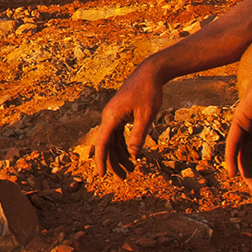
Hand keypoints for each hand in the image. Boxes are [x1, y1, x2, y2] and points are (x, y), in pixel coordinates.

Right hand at [79, 63, 163, 177]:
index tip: (102, 175)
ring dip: (119, 155)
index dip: (101, 160)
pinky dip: (124, 145)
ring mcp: (113, 115)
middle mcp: (109, 116)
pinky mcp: (120, 114)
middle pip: (106, 145)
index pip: (102, 143)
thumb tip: (133, 154)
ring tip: (131, 170)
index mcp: (112, 116)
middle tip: (123, 178)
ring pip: (112, 141)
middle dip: (113, 162)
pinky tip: (132, 155)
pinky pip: (118, 134)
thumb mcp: (147, 115)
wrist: (150, 73)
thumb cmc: (149, 92)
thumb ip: (139, 135)